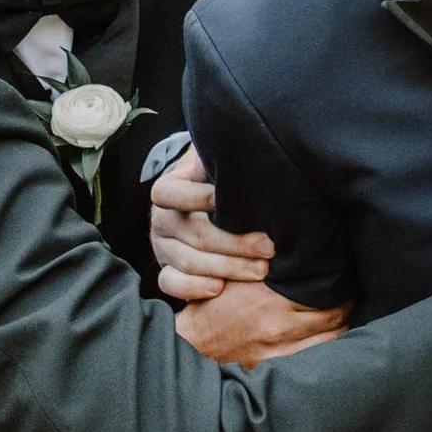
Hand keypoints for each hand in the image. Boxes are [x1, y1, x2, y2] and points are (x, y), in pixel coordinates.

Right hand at [149, 147, 273, 301]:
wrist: (207, 202)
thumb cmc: (220, 179)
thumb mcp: (217, 162)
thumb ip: (226, 156)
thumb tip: (248, 143)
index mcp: (169, 188)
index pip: (170, 194)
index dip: (197, 197)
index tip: (229, 200)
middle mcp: (161, 219)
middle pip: (193, 234)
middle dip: (234, 243)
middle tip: (269, 247)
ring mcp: (162, 246)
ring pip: (187, 261)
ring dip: (226, 268)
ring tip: (261, 270)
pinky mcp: (167, 269)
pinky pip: (170, 284)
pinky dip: (192, 288)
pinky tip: (219, 288)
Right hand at [174, 280, 347, 366]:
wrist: (191, 345)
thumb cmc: (214, 304)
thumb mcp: (238, 275)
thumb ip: (267, 264)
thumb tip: (299, 248)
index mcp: (271, 299)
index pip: (325, 291)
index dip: (338, 283)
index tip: (341, 276)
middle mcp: (280, 327)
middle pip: (335, 315)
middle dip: (343, 304)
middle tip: (346, 293)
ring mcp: (280, 351)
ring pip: (331, 339)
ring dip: (339, 326)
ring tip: (339, 314)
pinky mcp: (277, 367)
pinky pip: (315, 357)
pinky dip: (325, 346)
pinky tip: (326, 336)